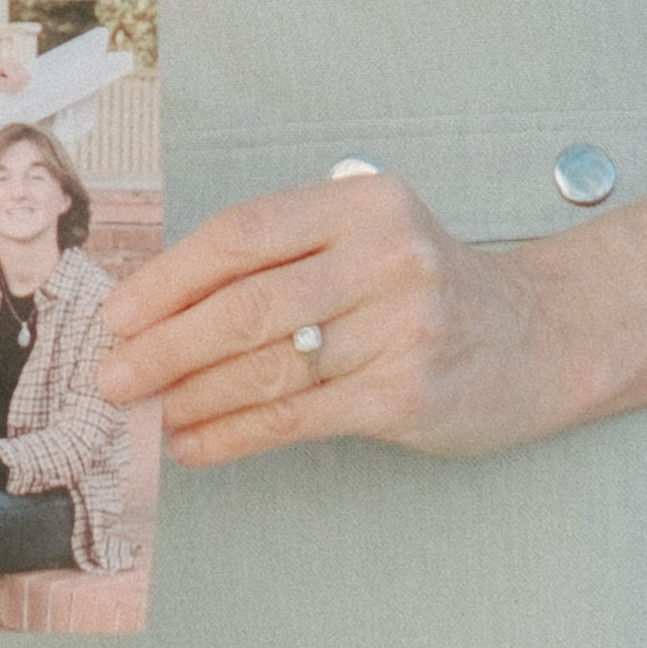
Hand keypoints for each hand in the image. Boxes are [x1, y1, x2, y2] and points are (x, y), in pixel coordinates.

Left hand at [94, 158, 580, 465]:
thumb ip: (279, 259)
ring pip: (267, 368)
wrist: (532, 337)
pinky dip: (233, 435)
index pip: (242, 234)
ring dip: (192, 396)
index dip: (169, 278)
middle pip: (247, 305)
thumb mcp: (363, 239)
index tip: (119, 314)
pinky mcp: (405, 393)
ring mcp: (400, 328)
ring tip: (146, 413)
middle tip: (114, 375)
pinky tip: (196, 444)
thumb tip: (159, 311)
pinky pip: (296, 417)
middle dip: (165, 346)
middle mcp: (385, 257)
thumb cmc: (422, 287)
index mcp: (362, 203)